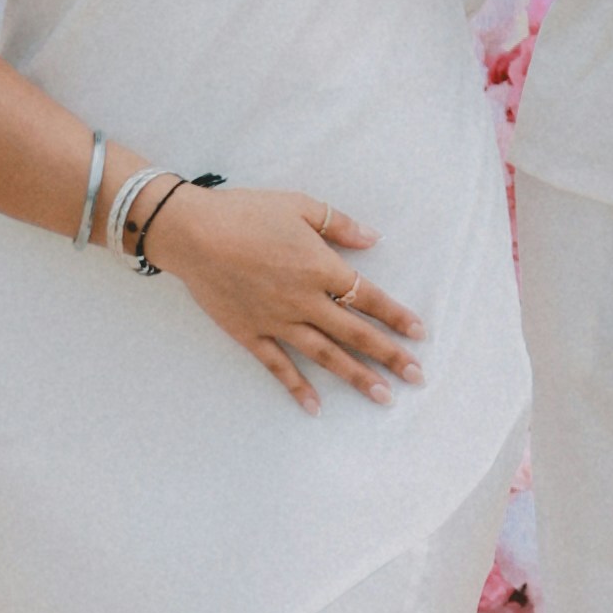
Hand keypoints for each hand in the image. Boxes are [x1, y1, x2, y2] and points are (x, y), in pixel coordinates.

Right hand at [155, 181, 425, 407]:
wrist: (193, 233)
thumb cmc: (246, 212)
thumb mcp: (299, 205)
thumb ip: (339, 225)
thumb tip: (373, 238)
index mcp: (320, 268)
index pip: (369, 298)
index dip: (396, 317)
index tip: (420, 335)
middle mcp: (305, 300)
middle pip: (356, 333)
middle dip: (390, 356)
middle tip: (417, 377)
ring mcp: (278, 321)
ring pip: (325, 355)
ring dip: (356, 377)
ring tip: (383, 397)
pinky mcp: (250, 333)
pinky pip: (279, 366)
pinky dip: (297, 387)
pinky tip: (316, 407)